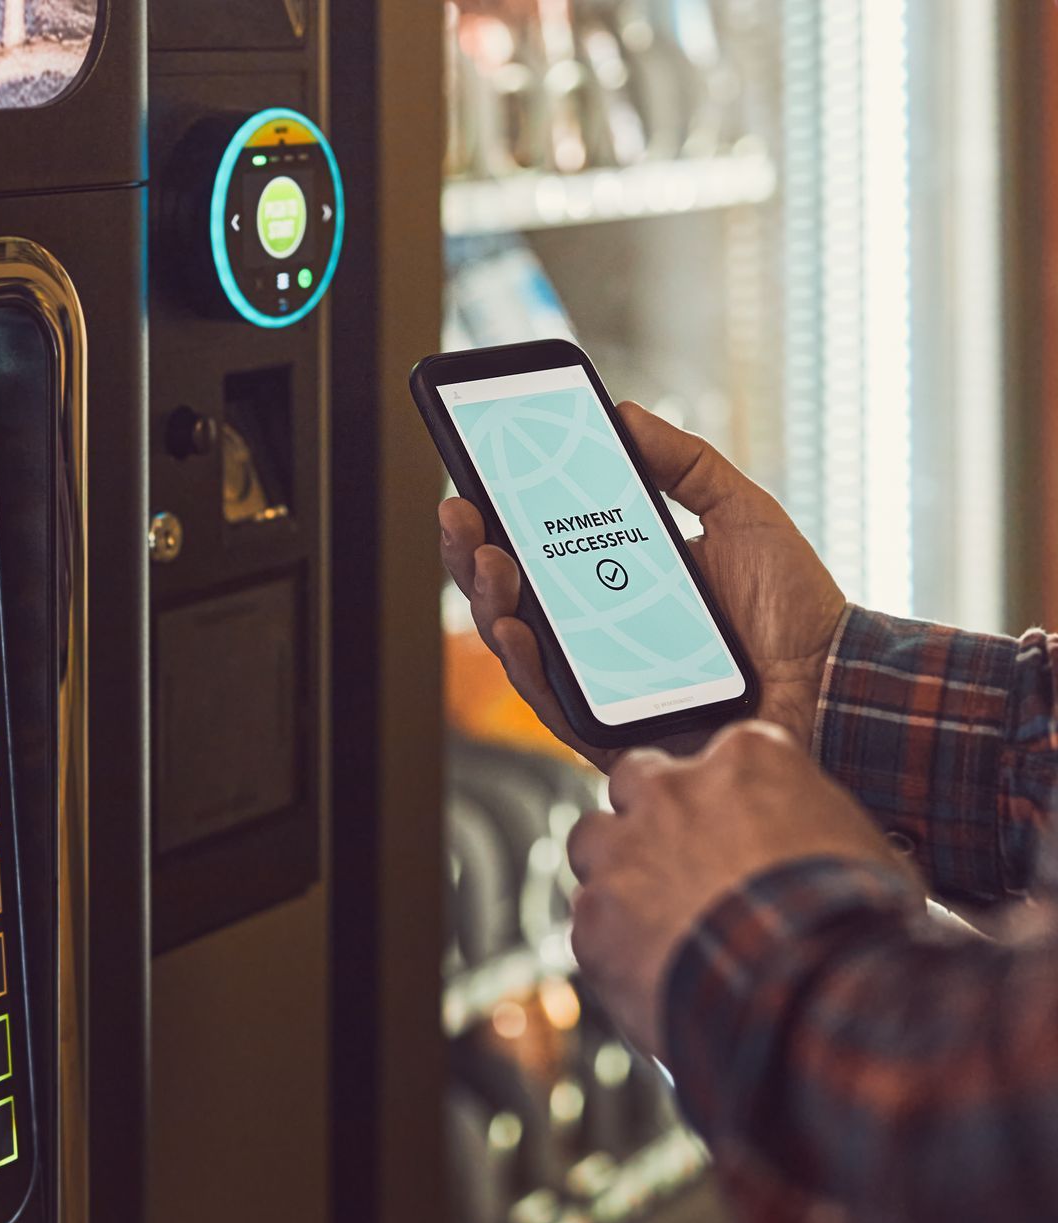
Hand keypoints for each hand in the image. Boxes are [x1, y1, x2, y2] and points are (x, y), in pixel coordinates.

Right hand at [439, 402, 846, 770]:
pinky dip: (526, 666)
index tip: (474, 475)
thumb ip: (684, 464)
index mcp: (617, 581)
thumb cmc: (795, 607)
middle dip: (472, 551)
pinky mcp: (613, 729)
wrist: (839, 678)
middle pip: (510, 594)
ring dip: (489, 599)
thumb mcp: (740, 511)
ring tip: (489, 559)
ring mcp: (600, 681)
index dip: (496, 516)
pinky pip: (552, 704)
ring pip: (518, 646)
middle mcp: (597, 632)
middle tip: (463, 511)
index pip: (538, 548)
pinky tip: (515, 628)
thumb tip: (624, 413)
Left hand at [565, 721, 911, 1054]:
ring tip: (658, 918)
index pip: (719, 757)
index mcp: (747, 758)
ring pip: (594, 841)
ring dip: (617, 871)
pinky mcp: (593, 915)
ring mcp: (623, 850)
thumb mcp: (861, 850)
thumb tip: (812, 849)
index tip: (734, 827)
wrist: (811, 994)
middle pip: (638, 781)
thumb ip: (810, 827)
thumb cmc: (854, 924)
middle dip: (652, 816)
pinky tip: (651, 968)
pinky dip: (613, 941)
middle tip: (680, 863)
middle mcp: (672, 790)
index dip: (724, 798)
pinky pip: (589, 918)